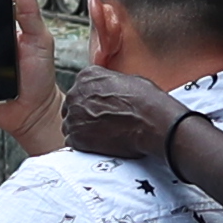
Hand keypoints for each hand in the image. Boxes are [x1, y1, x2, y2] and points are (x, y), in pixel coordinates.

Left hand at [62, 63, 183, 164]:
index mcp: (87, 76)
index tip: (101, 108)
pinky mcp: (76, 137)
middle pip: (72, 106)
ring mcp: (74, 116)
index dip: (90, 100)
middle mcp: (75, 93)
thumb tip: (110, 91)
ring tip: (100, 136)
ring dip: (82, 130)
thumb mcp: (128, 80)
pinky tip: (98, 146)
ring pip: (70, 125)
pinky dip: (83, 145)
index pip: (80, 89)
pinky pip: (72, 142)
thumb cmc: (147, 100)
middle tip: (100, 124)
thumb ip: (111, 83)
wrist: (152, 122)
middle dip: (83, 115)